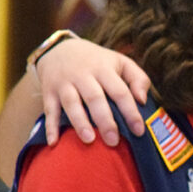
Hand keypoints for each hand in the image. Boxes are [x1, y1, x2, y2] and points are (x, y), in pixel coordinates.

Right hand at [35, 38, 150, 145]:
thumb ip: (139, 79)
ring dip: (79, 122)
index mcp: (104, 69)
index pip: (120, 91)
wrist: (59, 48)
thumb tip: (143, 100)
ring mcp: (64, 83)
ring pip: (71, 103)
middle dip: (105, 121)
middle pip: (95, 98)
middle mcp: (83, 75)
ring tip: (89, 140)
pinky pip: (49, 110)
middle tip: (114, 141)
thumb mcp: (121, 62)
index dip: (130, 112)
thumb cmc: (99, 62)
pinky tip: (54, 143)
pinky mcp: (48, 92)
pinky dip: (50, 127)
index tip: (139, 131)